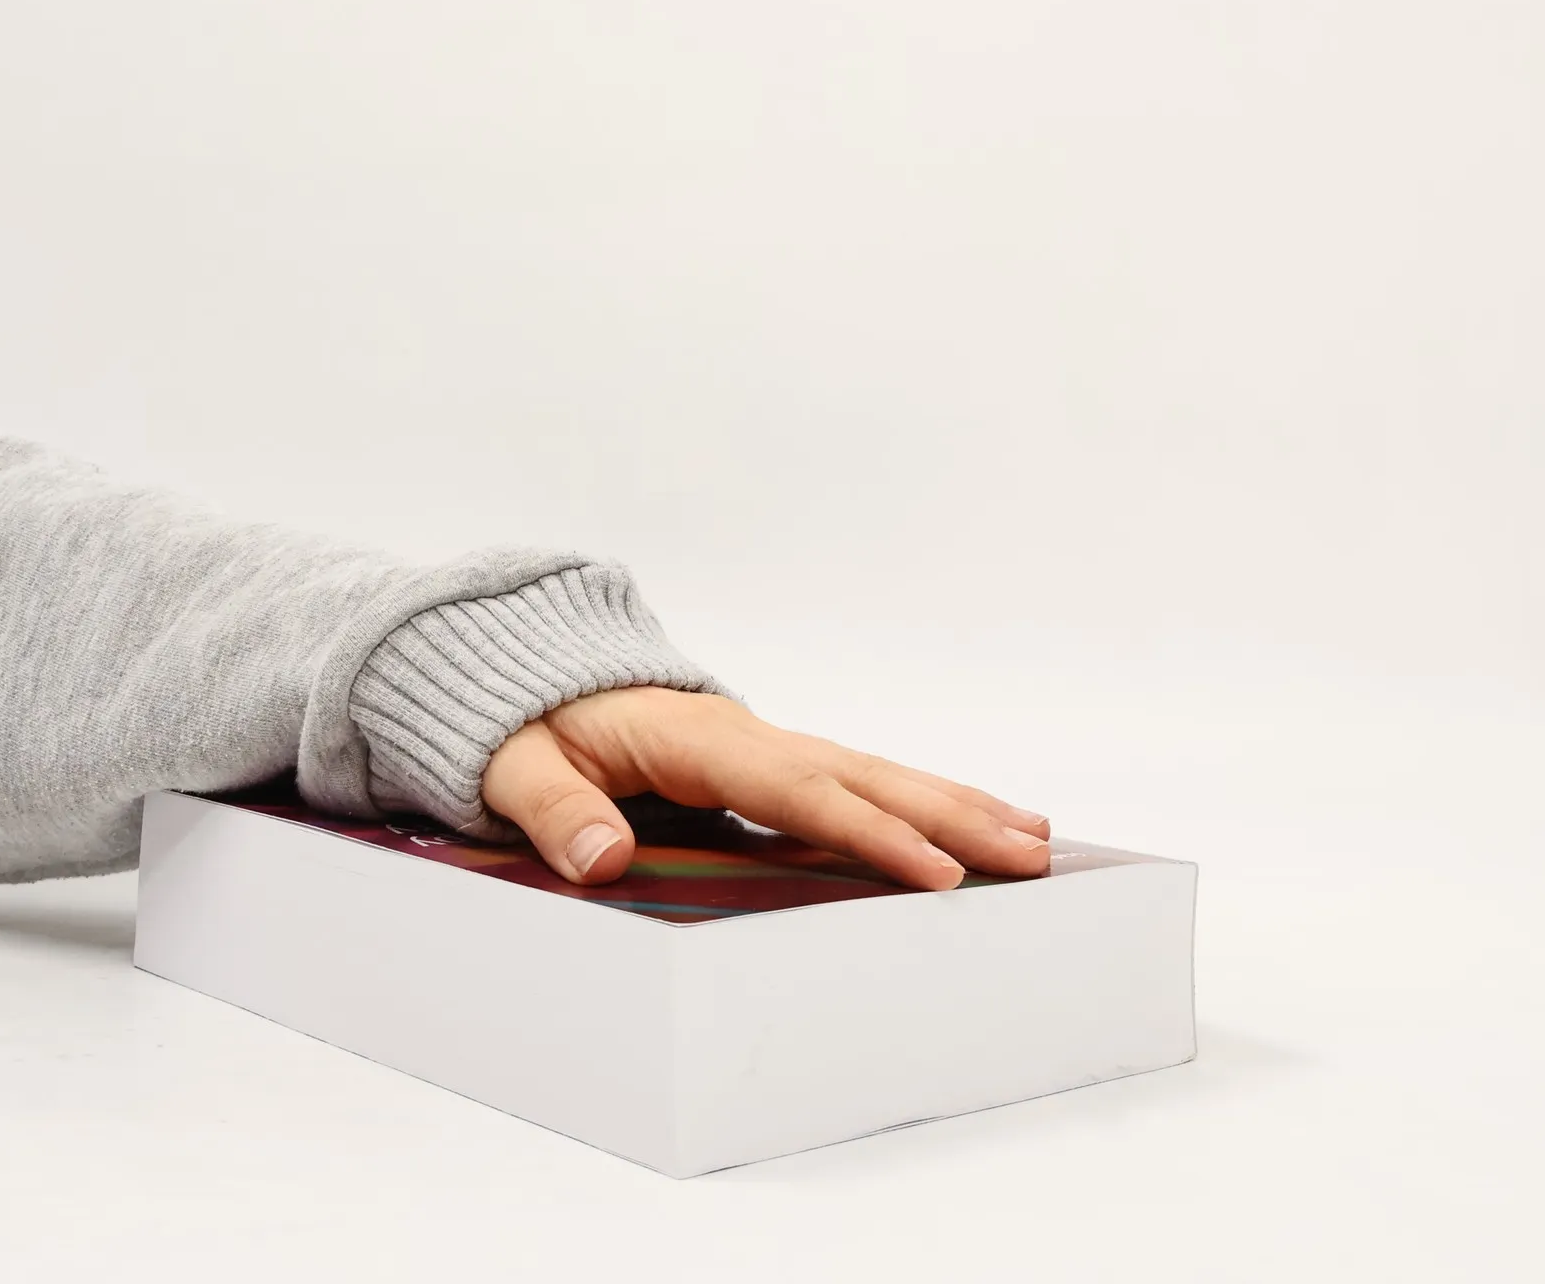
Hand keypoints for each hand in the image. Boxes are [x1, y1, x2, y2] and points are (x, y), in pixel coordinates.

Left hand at [480, 688, 1048, 890]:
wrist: (515, 671)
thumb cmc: (514, 722)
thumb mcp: (510, 764)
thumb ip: (554, 808)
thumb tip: (604, 859)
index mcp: (691, 735)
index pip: (793, 788)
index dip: (866, 831)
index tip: (934, 872)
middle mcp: (740, 734)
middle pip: (859, 774)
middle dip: (947, 814)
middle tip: (1031, 853)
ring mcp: (757, 746)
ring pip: (870, 773)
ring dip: (950, 804)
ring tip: (1033, 838)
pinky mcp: (760, 764)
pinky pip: (850, 783)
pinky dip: (914, 802)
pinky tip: (963, 826)